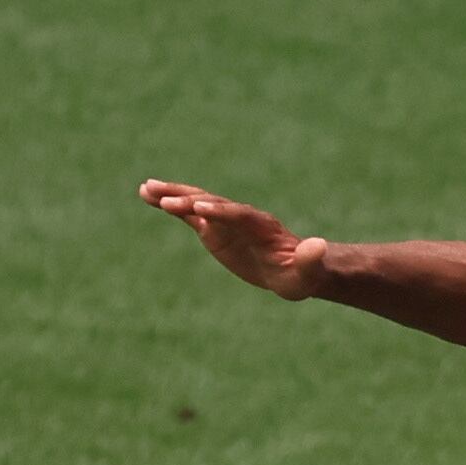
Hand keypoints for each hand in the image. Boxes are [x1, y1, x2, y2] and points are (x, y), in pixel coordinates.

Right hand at [139, 179, 328, 299]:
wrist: (293, 270)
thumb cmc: (301, 276)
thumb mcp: (308, 274)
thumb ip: (310, 260)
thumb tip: (319, 246)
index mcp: (262, 227)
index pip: (239, 215)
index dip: (221, 212)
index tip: (201, 211)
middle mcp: (241, 217)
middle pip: (214, 204)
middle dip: (190, 201)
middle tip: (164, 199)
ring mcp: (225, 220)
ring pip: (197, 203)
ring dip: (173, 195)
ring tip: (146, 189)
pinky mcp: (213, 227)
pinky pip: (188, 212)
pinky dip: (170, 204)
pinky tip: (147, 195)